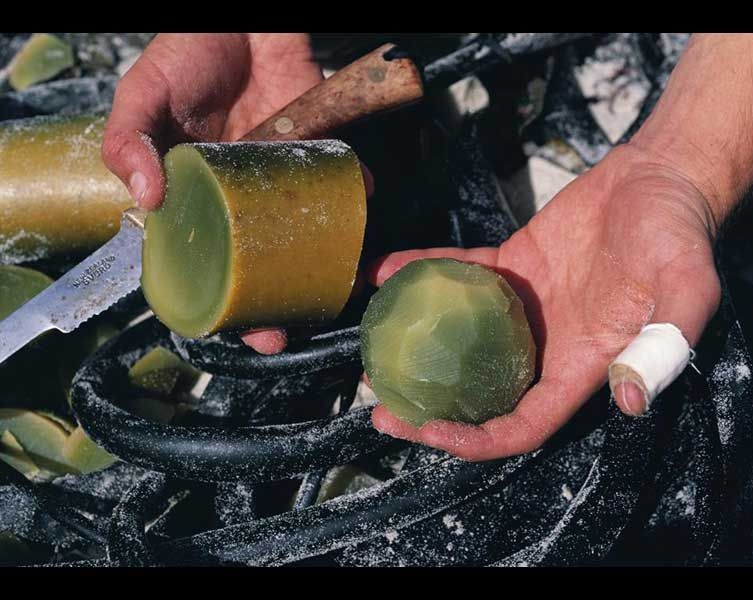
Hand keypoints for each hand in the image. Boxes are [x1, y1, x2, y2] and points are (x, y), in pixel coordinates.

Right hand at [102, 33, 372, 354]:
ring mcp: (280, 176)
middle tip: (286, 327)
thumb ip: (129, 141)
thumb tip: (144, 199)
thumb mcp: (143, 95)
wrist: (242, 18)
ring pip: (303, 232)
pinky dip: (355, 191)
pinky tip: (361, 204)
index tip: (238, 329)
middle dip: (274, 300)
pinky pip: (340, 177)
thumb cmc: (187, 52)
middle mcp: (242, 195)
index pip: (207, 259)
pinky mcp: (315, 146)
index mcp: (198, 194)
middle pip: (260, 260)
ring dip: (322, 260)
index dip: (221, 299)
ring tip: (334, 287)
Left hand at [368, 143, 720, 460]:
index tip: (429, 432)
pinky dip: (422, 273)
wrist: (660, 180)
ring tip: (370, 346)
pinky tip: (385, 270)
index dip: (478, 438)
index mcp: (582, 365)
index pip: (524, 423)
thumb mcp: (686, 288)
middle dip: (430, 410)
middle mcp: (546, 346)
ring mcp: (524, 308)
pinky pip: (459, 276)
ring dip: (416, 347)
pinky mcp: (511, 267)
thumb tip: (630, 401)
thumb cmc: (678, 234)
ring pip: (461, 340)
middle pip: (481, 394)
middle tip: (377, 405)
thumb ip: (664, 344)